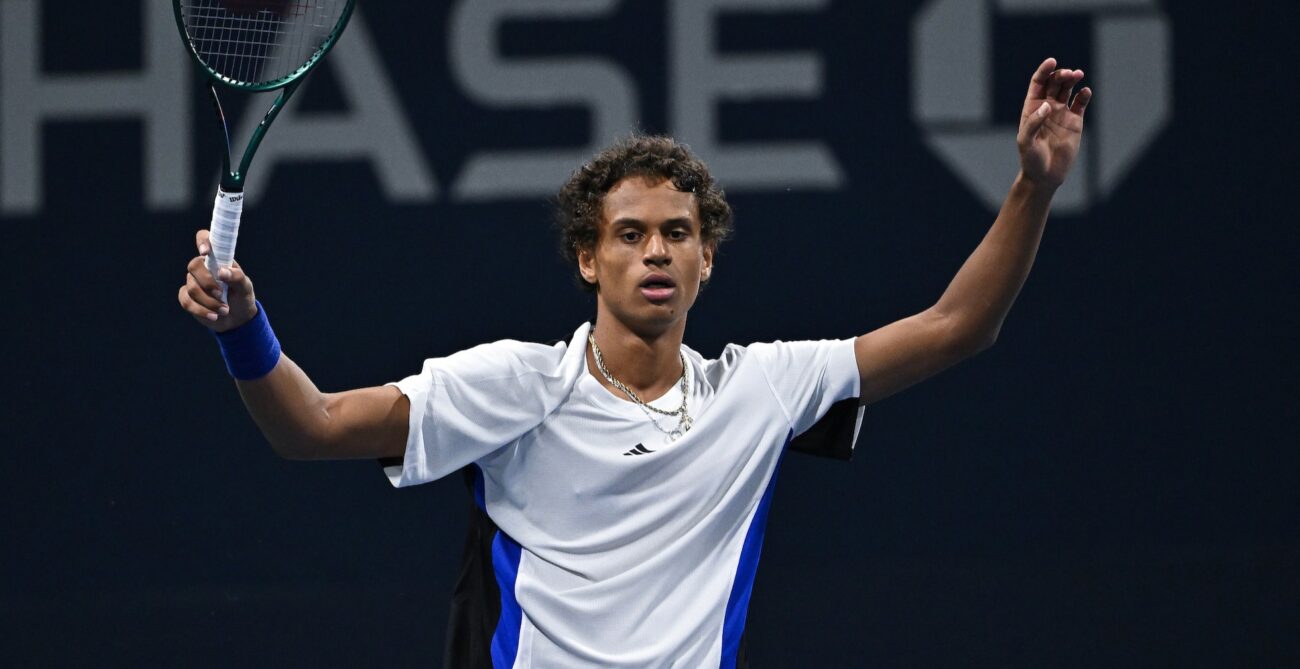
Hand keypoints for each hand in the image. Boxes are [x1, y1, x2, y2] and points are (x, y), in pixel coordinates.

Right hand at [178, 229, 257, 331]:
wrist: (237, 319)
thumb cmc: (242, 297)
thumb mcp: (245, 287)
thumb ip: (237, 276)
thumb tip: (221, 271)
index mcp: (217, 259)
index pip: (204, 239)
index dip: (203, 241)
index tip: (206, 252)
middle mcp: (203, 267)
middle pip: (193, 265)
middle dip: (207, 282)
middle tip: (221, 294)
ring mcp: (193, 282)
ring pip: (191, 287)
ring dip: (209, 301)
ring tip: (224, 310)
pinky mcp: (187, 297)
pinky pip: (187, 301)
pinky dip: (201, 310)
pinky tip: (214, 316)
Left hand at [1017, 57, 1091, 189]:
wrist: (1045, 176)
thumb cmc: (1030, 159)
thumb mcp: (1025, 142)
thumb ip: (1033, 123)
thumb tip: (1047, 105)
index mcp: (1032, 108)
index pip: (1039, 83)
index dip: (1045, 70)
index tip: (1052, 61)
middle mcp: (1047, 107)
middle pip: (1055, 83)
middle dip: (1061, 74)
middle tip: (1069, 74)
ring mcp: (1062, 113)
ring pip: (1068, 89)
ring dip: (1073, 80)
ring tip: (1078, 75)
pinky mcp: (1075, 121)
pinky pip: (1080, 103)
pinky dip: (1084, 95)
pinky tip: (1085, 92)